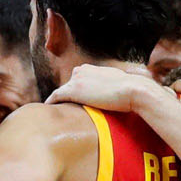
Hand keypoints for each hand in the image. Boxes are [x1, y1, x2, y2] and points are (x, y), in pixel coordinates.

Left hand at [45, 64, 161, 112]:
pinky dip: (50, 102)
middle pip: (68, 85)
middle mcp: (82, 70)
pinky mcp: (73, 90)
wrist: (134, 90)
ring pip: (61, 91)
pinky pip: (56, 96)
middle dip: (65, 96)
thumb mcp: (121, 84)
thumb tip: (120, 95)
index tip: (74, 101)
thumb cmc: (133, 90)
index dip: (76, 91)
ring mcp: (76, 80)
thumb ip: (113, 87)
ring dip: (57, 100)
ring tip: (51, 111)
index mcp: (92, 68)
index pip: (78, 80)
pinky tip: (46, 109)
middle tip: (60, 109)